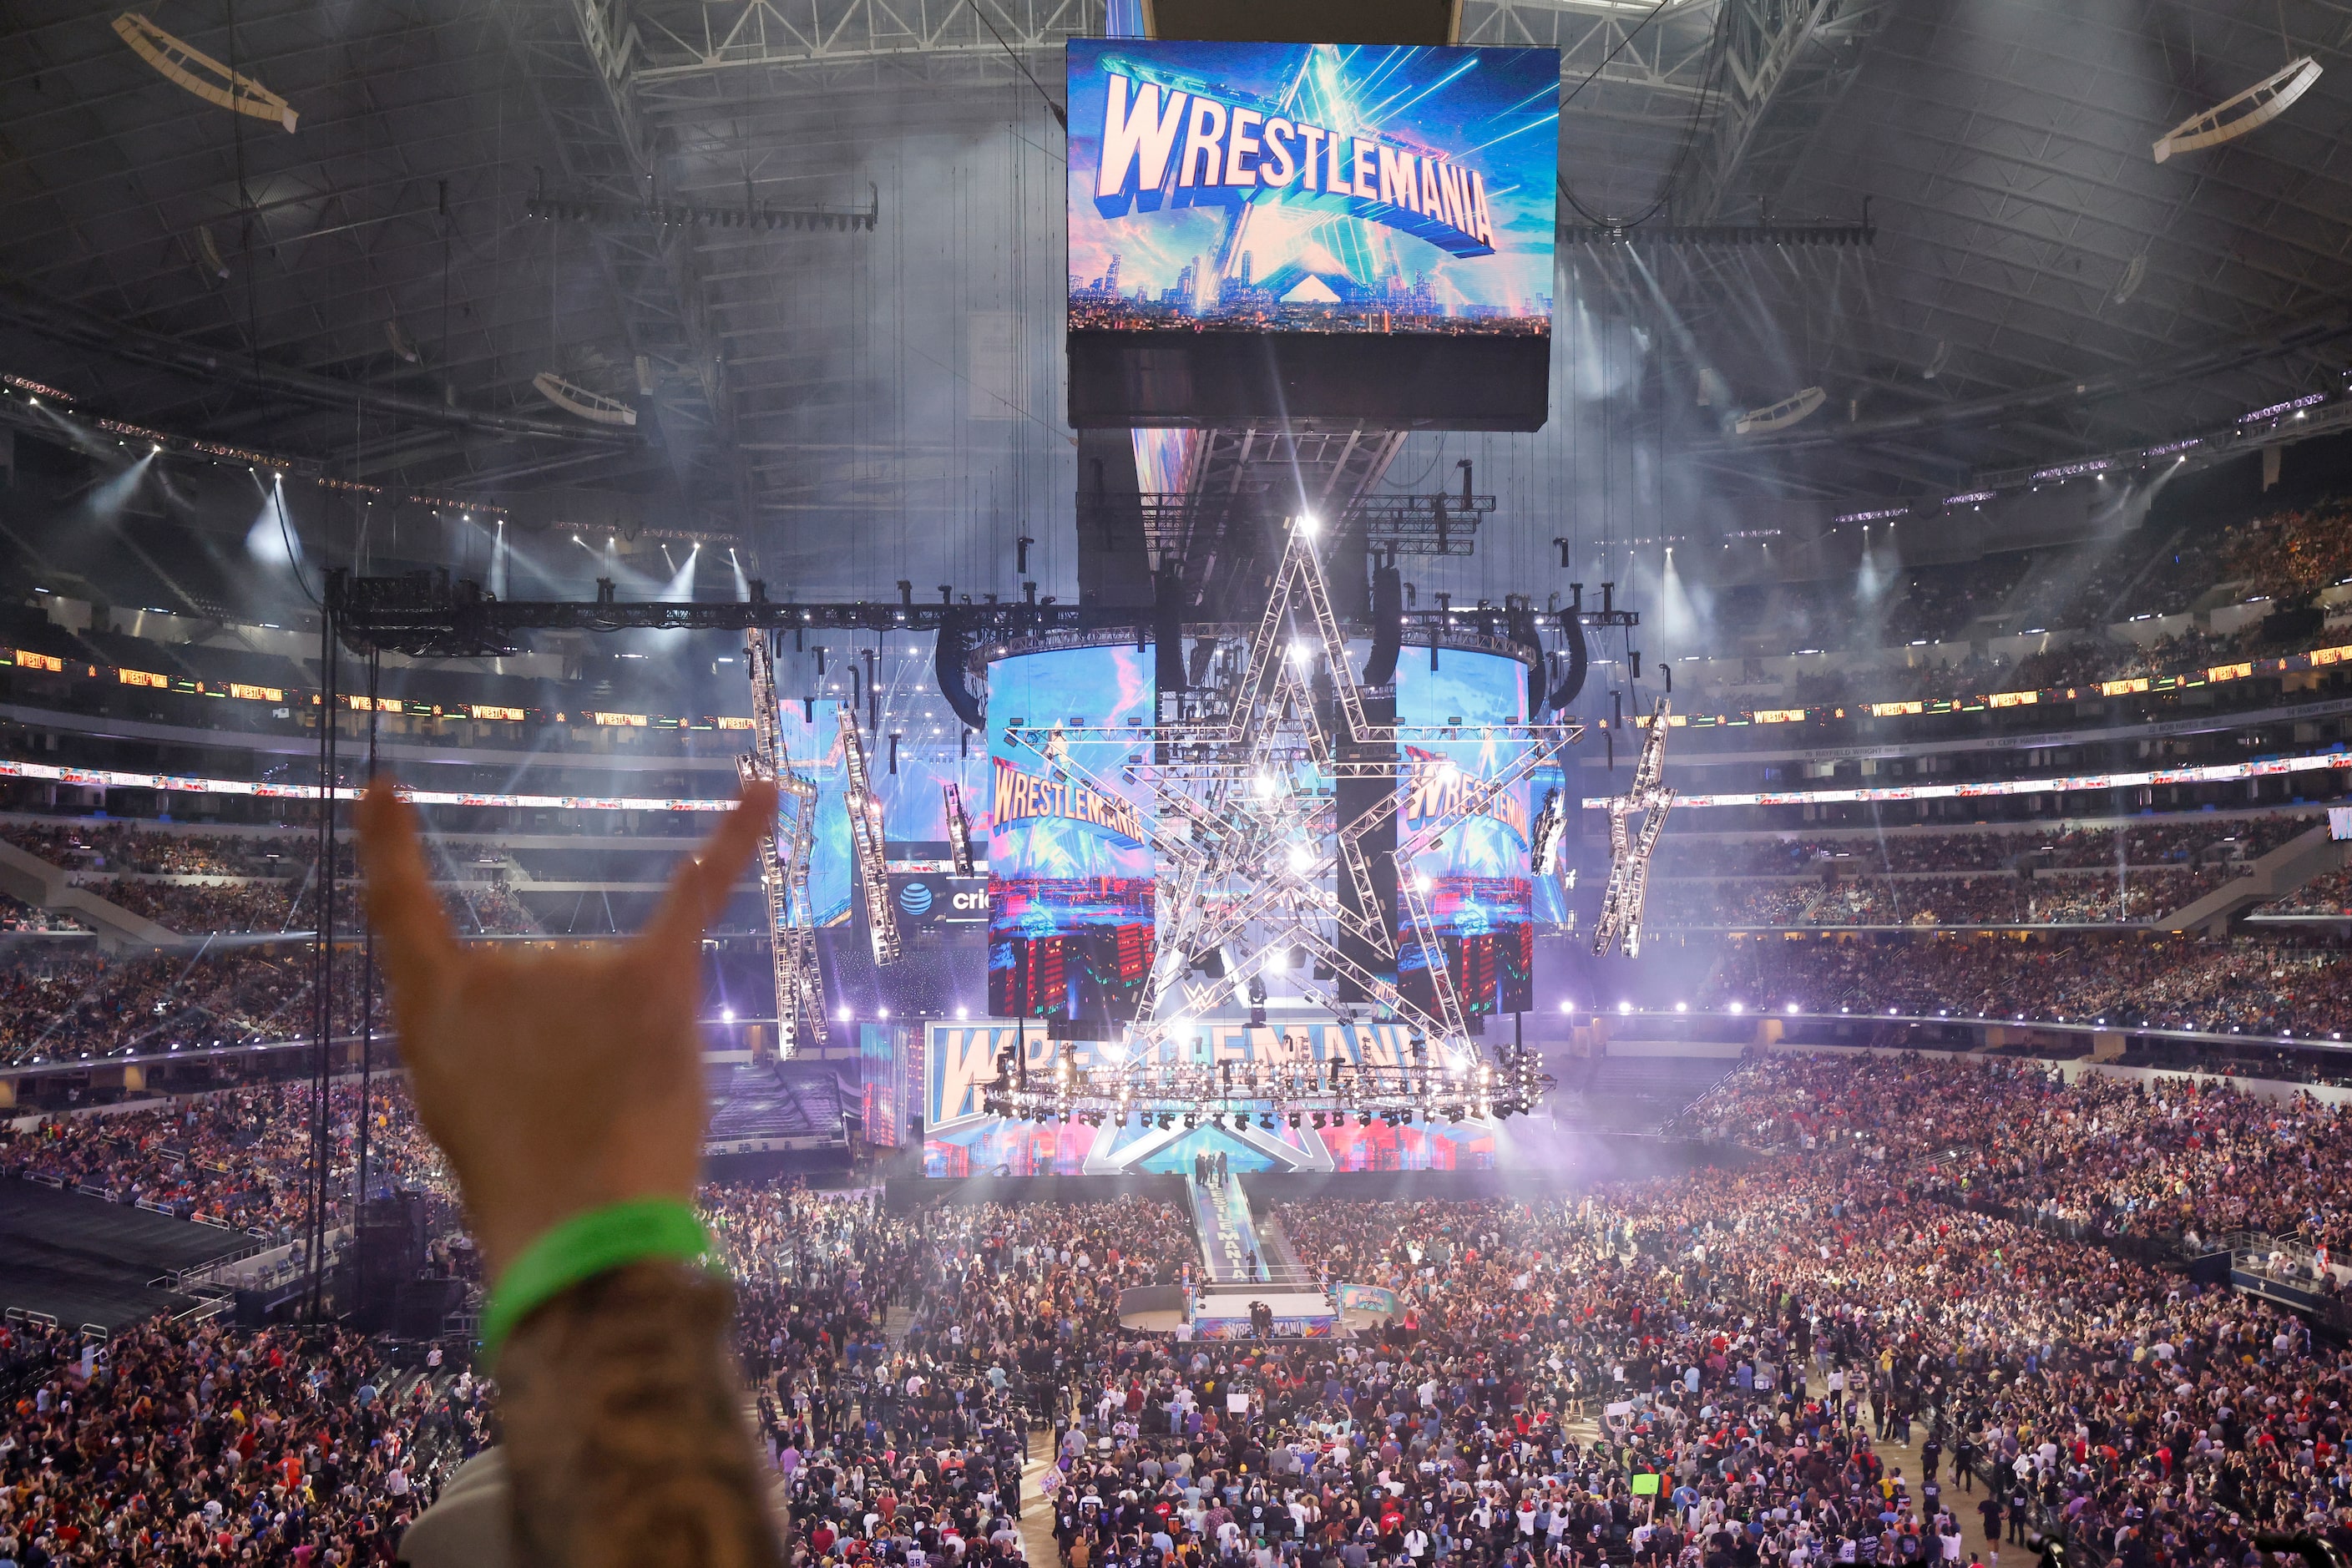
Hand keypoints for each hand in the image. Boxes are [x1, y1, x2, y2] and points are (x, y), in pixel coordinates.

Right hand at [357, 776, 777, 1276]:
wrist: (577, 1227)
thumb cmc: (519, 1186)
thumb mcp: (463, 1110)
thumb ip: (484, 1044)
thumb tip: (530, 1017)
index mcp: (432, 1008)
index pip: (400, 911)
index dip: (390, 848)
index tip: (386, 786)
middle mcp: (499, 969)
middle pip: (548, 983)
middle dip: (569, 1045)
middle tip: (568, 1118)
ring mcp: (576, 968)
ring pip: (612, 989)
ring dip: (621, 1045)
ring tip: (610, 1113)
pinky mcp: (650, 979)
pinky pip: (696, 896)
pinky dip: (735, 839)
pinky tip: (764, 790)